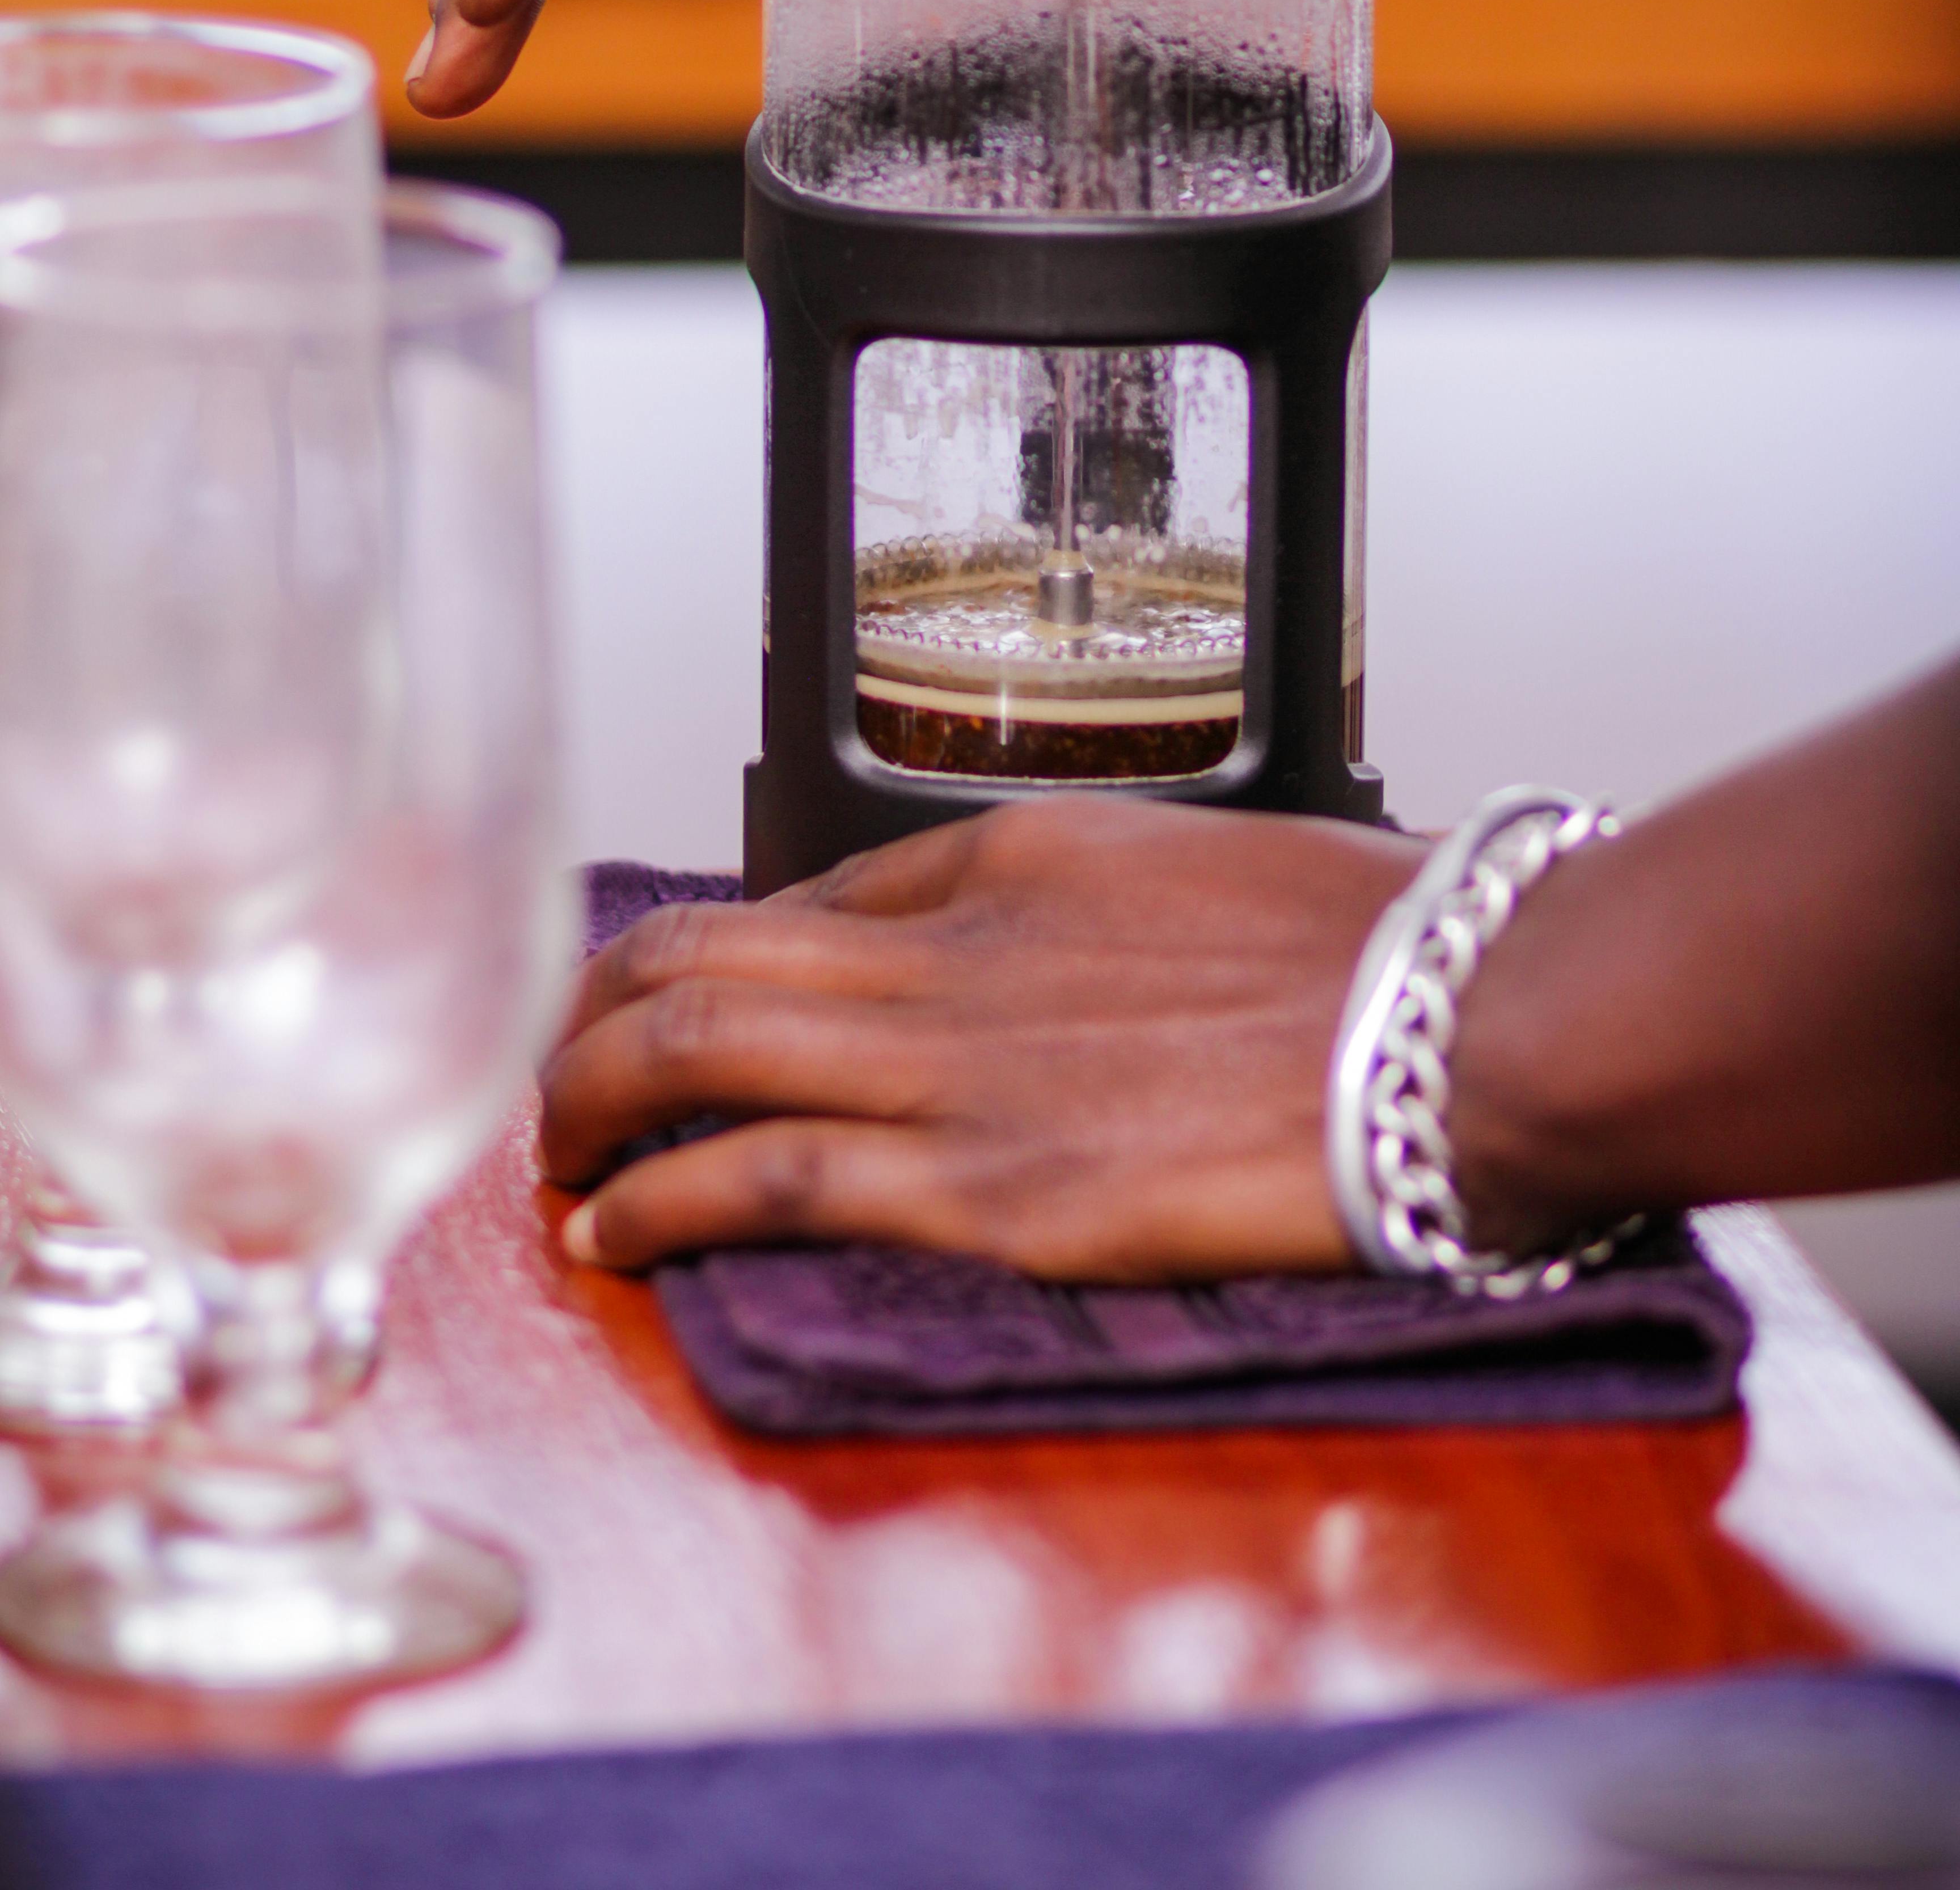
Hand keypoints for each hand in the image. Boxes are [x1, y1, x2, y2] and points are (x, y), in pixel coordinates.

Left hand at [540, 798, 1422, 1283]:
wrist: (1477, 1019)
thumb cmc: (1389, 944)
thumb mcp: (1216, 871)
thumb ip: (1111, 910)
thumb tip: (1083, 955)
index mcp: (1026, 855)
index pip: (806, 901)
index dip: (708, 960)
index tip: (673, 1011)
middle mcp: (965, 950)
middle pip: (704, 957)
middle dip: (596, 1018)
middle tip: (563, 1076)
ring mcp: (969, 1068)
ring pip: (700, 1048)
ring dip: (593, 1102)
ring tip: (552, 1157)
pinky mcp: (998, 1191)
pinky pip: (771, 1179)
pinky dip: (664, 1201)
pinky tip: (611, 1232)